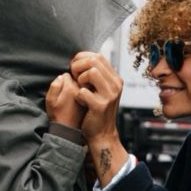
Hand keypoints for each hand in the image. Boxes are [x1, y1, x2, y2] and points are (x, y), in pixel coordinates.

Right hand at [45, 73, 85, 128]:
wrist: (69, 129)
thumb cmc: (57, 115)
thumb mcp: (50, 101)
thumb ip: (55, 86)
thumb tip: (62, 76)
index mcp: (70, 87)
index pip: (66, 75)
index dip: (62, 81)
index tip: (61, 90)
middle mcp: (81, 89)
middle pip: (76, 78)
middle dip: (71, 82)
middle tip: (66, 95)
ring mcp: (88, 94)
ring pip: (82, 84)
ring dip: (78, 87)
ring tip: (73, 99)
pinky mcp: (91, 99)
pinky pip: (87, 91)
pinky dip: (84, 93)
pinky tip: (80, 101)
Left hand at [70, 52, 127, 186]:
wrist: (102, 134)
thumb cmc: (96, 110)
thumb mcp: (101, 90)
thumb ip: (96, 75)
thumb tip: (82, 59)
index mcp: (115, 79)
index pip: (98, 56)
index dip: (82, 58)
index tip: (75, 69)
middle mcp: (116, 85)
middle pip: (94, 61)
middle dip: (78, 66)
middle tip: (74, 78)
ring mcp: (110, 95)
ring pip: (91, 72)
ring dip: (79, 79)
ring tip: (79, 89)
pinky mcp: (101, 106)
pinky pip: (83, 91)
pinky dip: (78, 96)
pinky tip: (81, 102)